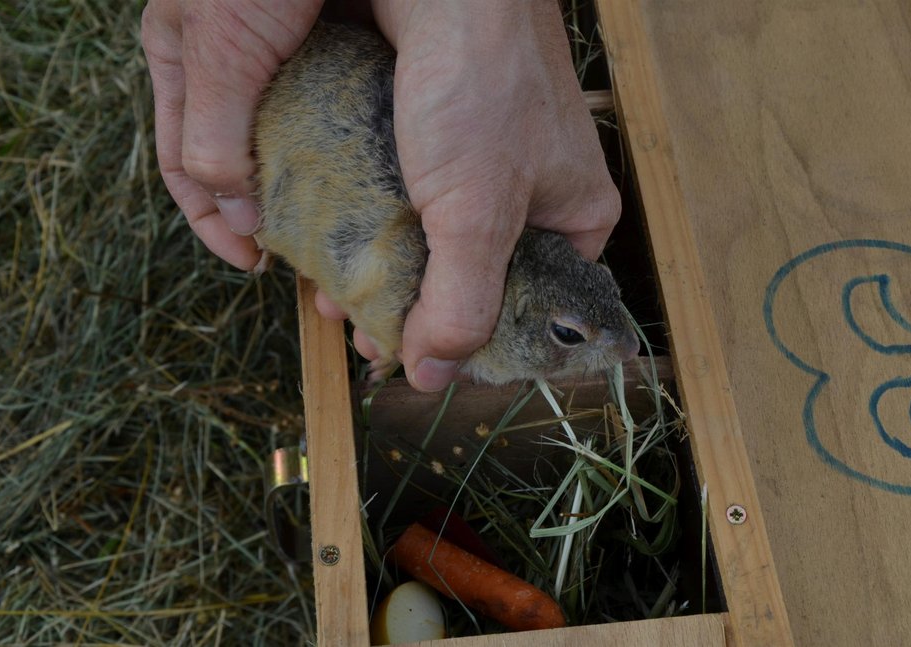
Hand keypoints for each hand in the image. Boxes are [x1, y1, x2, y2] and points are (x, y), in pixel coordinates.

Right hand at [141, 0, 324, 269]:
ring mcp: (284, 60)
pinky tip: (370, 170)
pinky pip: (339, 108)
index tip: (254, 262)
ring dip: (313, 183)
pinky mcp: (334, 47)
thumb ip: (214, 132)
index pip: (185, 167)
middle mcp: (230, 70)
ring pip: (293, 140)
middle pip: (243, 161)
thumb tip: (235, 217)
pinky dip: (350, 142)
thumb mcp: (220, 51)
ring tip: (339, 224)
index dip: (214, 222)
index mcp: (181, 66)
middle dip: (267, 210)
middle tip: (303, 253)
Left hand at [365, 0, 620, 390]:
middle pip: (475, 277)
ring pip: (435, 240)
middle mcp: (534, 192)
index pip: (531, 306)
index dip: (475, 342)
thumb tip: (435, 375)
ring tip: (339, 298)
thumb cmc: (483, 82)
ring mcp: (485, 162)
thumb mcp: (478, 213)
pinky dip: (374, 227)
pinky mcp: (437, 135)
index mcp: (575, 216)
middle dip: (417, 309)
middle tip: (366, 332)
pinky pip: (407, 200)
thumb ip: (460, 303)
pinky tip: (336, 247)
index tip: (418, 360)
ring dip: (385, 272)